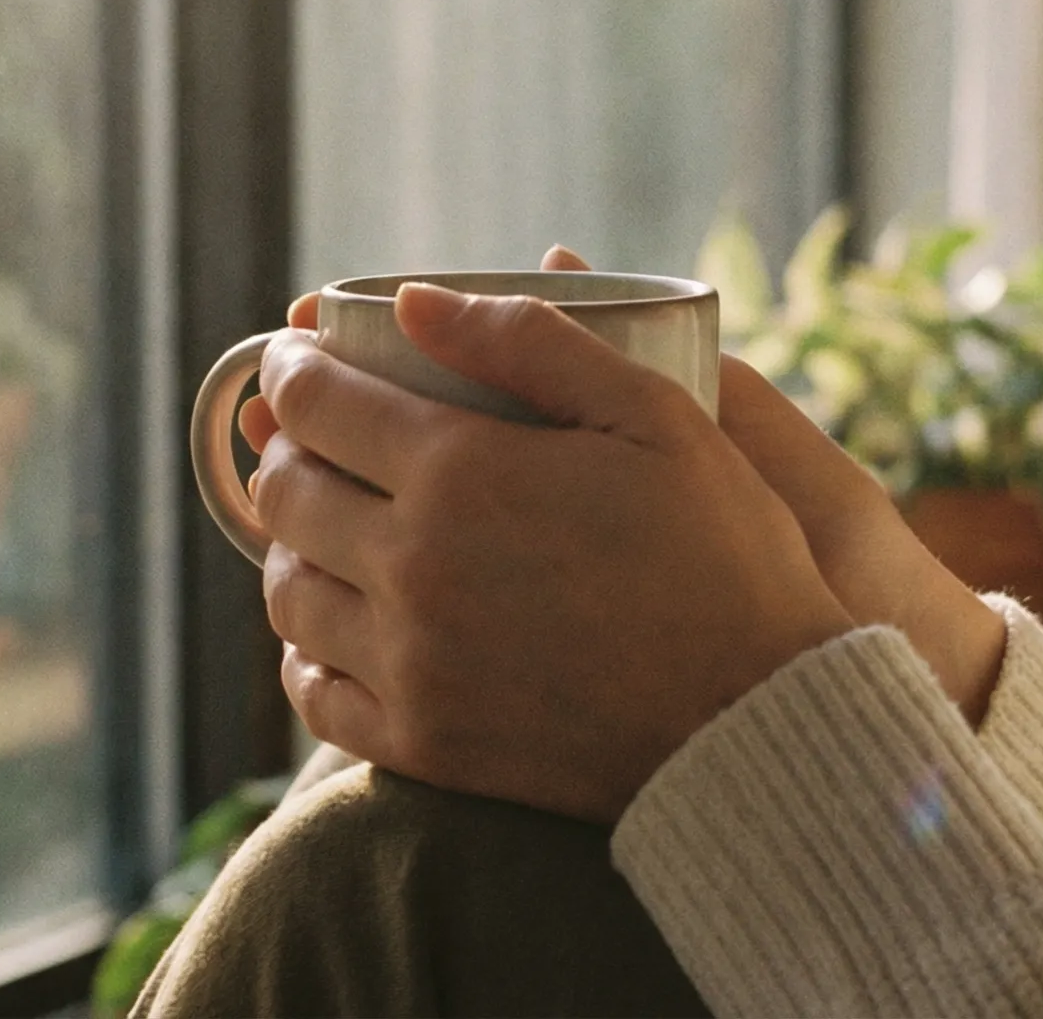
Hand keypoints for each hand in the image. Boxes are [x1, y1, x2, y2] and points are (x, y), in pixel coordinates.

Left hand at [240, 251, 1003, 728]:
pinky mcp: (421, 742)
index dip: (294, 366)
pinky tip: (340, 629)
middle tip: (318, 436)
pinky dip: (307, 651)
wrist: (758, 721)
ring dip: (293, 546)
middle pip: (284, 492)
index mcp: (461, 471)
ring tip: (331, 527)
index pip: (315, 402)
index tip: (300, 355)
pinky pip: (313, 691)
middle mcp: (412, 566)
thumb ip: (531, 342)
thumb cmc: (726, 554)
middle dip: (286, 448)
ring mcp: (410, 662)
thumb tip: (413, 300)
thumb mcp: (655, 415)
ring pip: (288, 593)